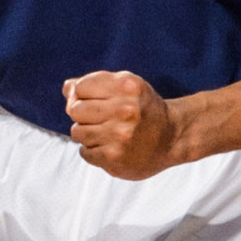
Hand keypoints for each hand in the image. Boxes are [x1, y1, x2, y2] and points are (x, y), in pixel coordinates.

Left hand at [65, 71, 180, 177]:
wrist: (173, 137)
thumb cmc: (143, 109)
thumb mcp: (125, 88)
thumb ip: (94, 84)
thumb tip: (67, 88)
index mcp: (127, 86)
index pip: (80, 87)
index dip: (83, 95)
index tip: (97, 100)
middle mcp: (125, 109)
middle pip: (75, 110)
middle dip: (84, 115)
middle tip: (103, 119)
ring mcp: (120, 135)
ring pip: (77, 132)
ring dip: (88, 134)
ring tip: (108, 134)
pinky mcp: (114, 157)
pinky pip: (84, 152)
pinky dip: (93, 151)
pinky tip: (110, 147)